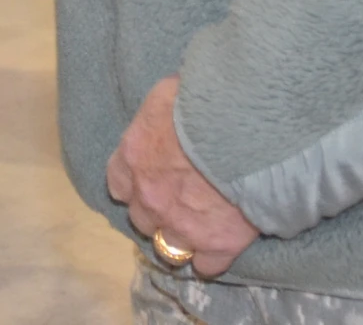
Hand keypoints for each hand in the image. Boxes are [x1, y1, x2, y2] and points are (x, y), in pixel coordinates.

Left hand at [107, 77, 257, 278]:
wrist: (244, 131)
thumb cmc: (202, 101)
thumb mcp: (166, 96)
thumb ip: (158, 117)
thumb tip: (165, 113)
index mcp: (133, 158)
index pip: (118, 184)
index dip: (134, 184)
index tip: (148, 180)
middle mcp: (149, 197)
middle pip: (141, 218)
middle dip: (156, 212)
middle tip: (178, 201)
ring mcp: (181, 225)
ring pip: (168, 247)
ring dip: (179, 237)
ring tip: (196, 227)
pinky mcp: (217, 245)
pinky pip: (205, 266)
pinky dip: (210, 259)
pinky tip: (218, 245)